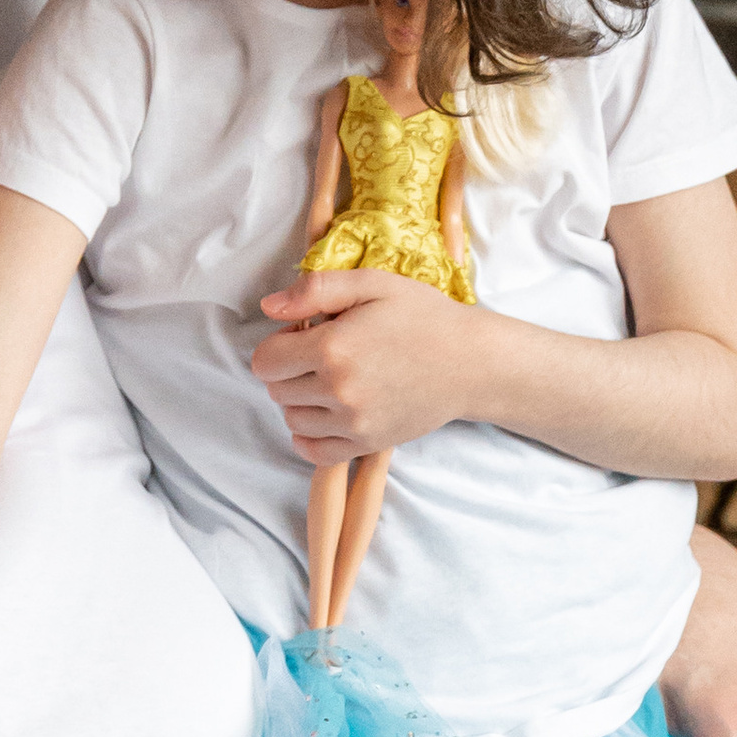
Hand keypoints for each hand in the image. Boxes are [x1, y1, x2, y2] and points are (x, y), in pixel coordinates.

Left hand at [251, 271, 477, 462]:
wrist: (471, 362)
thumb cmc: (423, 317)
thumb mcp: (371, 284)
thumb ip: (315, 290)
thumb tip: (269, 306)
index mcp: (332, 348)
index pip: (265, 361)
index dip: (278, 344)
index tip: (304, 336)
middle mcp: (338, 390)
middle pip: (276, 391)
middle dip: (289, 371)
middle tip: (323, 355)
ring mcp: (353, 422)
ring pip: (292, 420)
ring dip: (300, 401)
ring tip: (330, 381)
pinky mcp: (368, 444)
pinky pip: (314, 452)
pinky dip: (310, 436)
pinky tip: (325, 414)